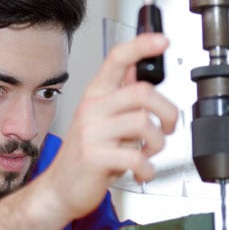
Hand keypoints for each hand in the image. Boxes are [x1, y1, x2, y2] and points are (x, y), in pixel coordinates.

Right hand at [39, 32, 177, 220]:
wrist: (59, 189)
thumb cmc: (86, 156)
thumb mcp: (101, 119)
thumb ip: (120, 95)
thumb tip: (137, 67)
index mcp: (95, 96)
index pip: (117, 59)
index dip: (141, 45)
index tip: (163, 40)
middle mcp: (92, 109)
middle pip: (142, 92)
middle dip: (168, 112)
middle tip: (167, 128)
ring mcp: (92, 133)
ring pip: (143, 124)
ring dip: (158, 144)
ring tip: (149, 153)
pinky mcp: (95, 157)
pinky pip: (136, 157)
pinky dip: (147, 169)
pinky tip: (141, 172)